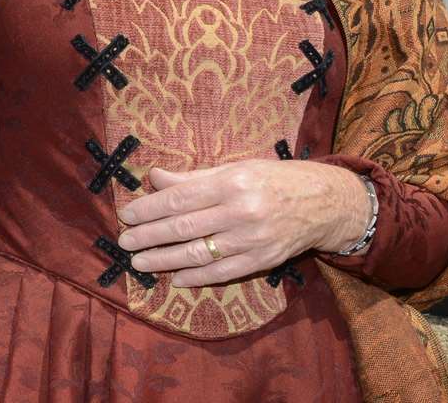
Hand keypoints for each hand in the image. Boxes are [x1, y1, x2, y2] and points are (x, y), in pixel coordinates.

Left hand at [115, 159, 368, 287]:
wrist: (323, 203)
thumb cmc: (273, 179)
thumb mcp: (235, 168)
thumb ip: (193, 177)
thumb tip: (154, 178)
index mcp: (232, 182)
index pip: (180, 198)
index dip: (149, 209)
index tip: (126, 215)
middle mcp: (241, 212)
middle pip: (184, 228)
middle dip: (149, 237)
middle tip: (124, 242)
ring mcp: (252, 240)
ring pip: (198, 254)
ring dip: (164, 260)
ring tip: (140, 263)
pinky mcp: (262, 261)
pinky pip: (222, 273)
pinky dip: (196, 278)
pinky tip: (175, 279)